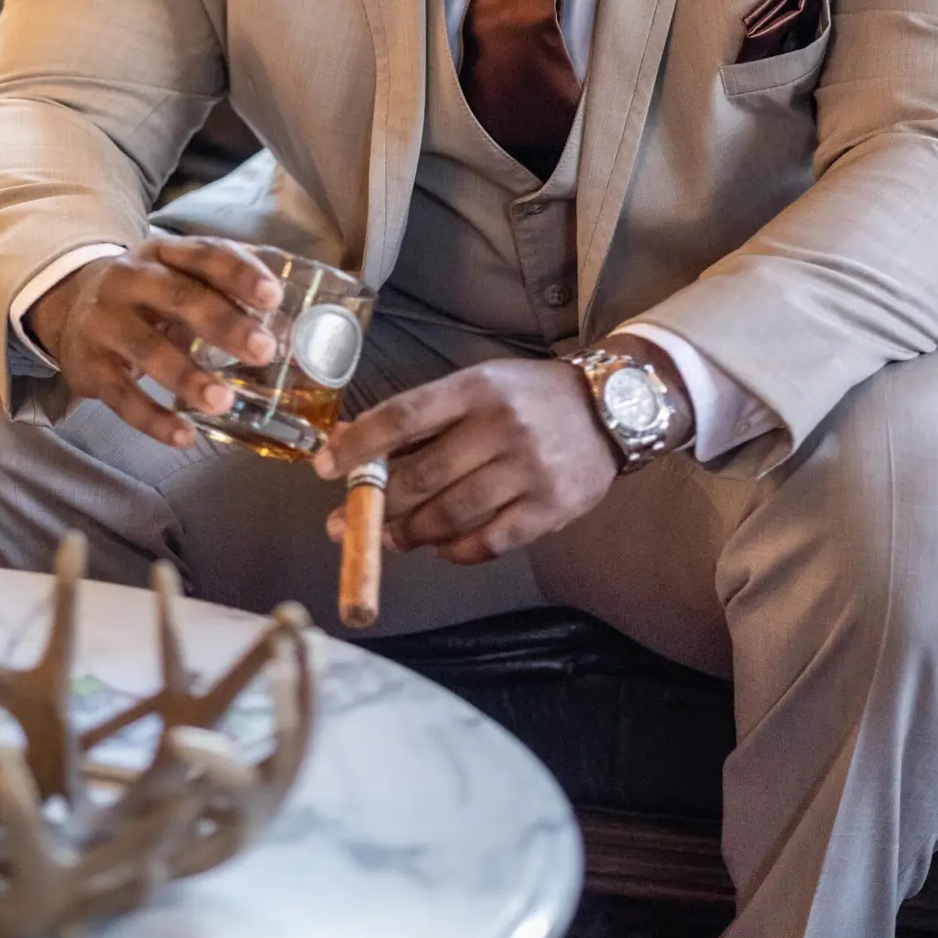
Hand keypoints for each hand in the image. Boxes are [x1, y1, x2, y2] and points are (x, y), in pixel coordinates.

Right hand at [26, 237, 282, 447]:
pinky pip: (122, 397)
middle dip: (224, 324)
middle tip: (263, 350)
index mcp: (162, 253)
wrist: (68, 306)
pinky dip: (153, 420)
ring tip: (224, 401)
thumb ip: (223, 287)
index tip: (273, 297)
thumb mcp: (177, 274)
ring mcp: (105, 323)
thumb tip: (287, 317)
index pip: (205, 254)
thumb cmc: (147, 292)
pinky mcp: (90, 367)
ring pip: (147, 349)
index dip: (240, 274)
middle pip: (179, 298)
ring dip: (187, 376)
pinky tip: (185, 437)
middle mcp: (130, 280)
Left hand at [314, 359, 618, 564]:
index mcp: (477, 388)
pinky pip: (489, 542)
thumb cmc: (529, 397)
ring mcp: (529, 470)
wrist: (613, 407)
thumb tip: (352, 441)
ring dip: (410, 533)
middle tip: (343, 523)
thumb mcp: (478, 386)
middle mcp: (502, 426)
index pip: (404, 415)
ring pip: (451, 514)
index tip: (323, 467)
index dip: (358, 445)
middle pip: (422, 475)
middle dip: (374, 504)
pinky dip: (455, 551)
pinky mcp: (550, 508)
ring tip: (391, 537)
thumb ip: (422, 415)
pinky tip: (440, 546)